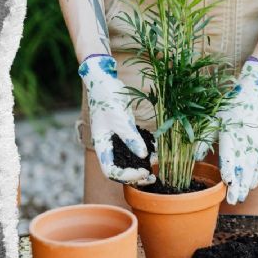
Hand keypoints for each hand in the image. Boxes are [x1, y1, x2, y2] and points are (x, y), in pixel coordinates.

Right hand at [79, 54, 155, 185]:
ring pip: (128, 160)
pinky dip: (145, 152)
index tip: (143, 172)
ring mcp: (116, 140)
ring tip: (155, 165)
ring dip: (142, 165)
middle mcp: (108, 146)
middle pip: (120, 169)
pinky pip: (135, 147)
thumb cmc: (107, 98)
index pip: (111, 171)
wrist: (104, 81)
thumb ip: (131, 138)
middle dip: (136, 175)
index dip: (126, 176)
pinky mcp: (125, 132)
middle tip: (152, 176)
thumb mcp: (120, 119)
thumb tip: (143, 156)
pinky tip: (156, 151)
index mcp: (102, 145)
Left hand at [216, 57, 257, 203]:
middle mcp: (246, 140)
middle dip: (239, 186)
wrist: (257, 91)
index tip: (227, 185)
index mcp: (231, 133)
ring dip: (249, 183)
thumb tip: (193, 158)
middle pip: (243, 168)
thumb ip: (204, 140)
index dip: (229, 172)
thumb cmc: (230, 105)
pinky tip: (253, 183)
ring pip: (254, 168)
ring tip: (242, 196)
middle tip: (234, 201)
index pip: (230, 157)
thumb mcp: (213, 118)